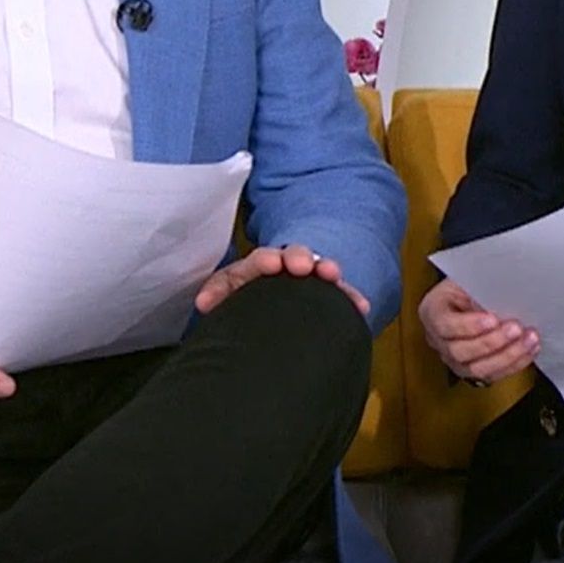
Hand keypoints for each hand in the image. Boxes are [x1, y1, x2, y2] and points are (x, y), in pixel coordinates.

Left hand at [195, 243, 369, 319]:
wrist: (270, 306)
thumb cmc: (248, 297)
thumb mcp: (231, 292)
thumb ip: (218, 293)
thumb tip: (203, 303)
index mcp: (259, 266)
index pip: (260, 259)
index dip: (266, 260)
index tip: (272, 264)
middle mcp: (287, 266)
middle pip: (294, 256)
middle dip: (299, 257)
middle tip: (303, 266)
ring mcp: (309, 278)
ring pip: (320, 269)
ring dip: (326, 270)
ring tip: (333, 275)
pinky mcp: (327, 294)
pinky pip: (340, 294)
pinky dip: (349, 299)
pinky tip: (360, 306)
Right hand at [419, 279, 537, 384]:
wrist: (471, 294)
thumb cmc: (469, 284)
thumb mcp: (469, 276)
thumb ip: (482, 285)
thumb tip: (507, 290)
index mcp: (433, 312)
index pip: (445, 325)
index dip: (469, 326)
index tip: (492, 318)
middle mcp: (439, 341)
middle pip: (460, 352)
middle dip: (492, 342)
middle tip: (515, 328)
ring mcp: (455, 359)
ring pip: (478, 369)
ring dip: (508, 356)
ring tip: (528, 340)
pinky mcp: (475, 370)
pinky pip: (494, 374)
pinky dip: (515, 363)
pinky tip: (530, 349)